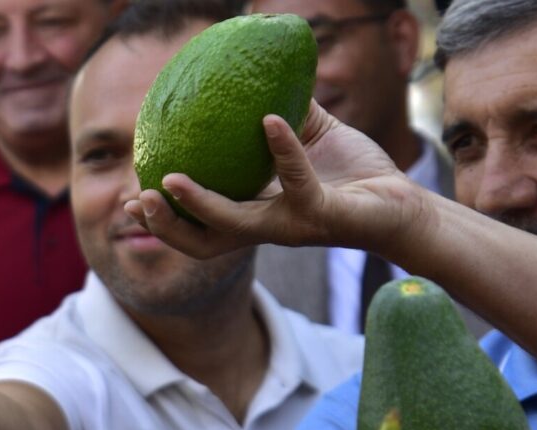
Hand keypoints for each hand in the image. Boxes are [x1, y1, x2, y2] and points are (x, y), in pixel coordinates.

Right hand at [125, 101, 423, 260]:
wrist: (402, 203)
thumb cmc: (354, 174)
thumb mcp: (308, 139)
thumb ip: (281, 114)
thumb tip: (255, 79)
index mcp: (255, 215)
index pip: (199, 228)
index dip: (165, 220)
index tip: (135, 198)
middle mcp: (266, 228)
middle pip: (201, 242)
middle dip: (166, 226)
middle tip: (140, 197)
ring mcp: (291, 225)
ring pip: (232, 226)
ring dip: (199, 206)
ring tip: (175, 178)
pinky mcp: (322, 215)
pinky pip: (295, 182)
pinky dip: (283, 150)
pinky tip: (272, 120)